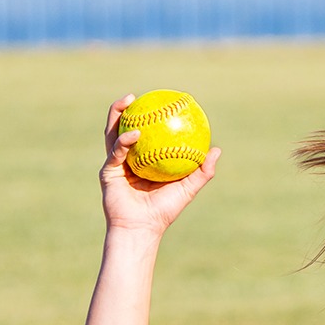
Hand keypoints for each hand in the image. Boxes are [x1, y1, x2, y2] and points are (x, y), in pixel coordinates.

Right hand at [100, 95, 219, 236]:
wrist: (143, 228)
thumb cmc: (165, 211)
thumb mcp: (188, 189)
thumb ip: (202, 171)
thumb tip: (217, 150)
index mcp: (143, 160)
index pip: (144, 133)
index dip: (147, 116)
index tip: (158, 101)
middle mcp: (127, 159)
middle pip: (123, 127)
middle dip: (126, 109)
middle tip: (137, 95)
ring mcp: (115, 164)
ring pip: (113, 133)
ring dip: (117, 115)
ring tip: (128, 101)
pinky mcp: (108, 172)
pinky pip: (116, 152)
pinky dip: (124, 141)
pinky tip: (135, 133)